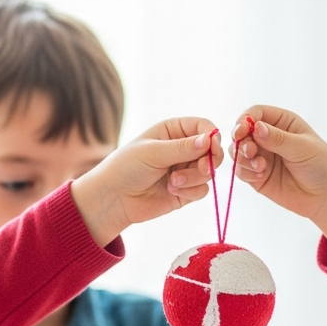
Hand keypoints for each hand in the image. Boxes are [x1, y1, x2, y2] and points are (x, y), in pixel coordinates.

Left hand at [70, 117, 222, 246]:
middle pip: (212, 150)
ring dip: (194, 178)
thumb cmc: (127, 167)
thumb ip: (183, 147)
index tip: (211, 148)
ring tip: (173, 181)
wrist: (114, 198)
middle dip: (209, 161)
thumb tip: (210, 139)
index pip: (204, 127)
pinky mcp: (186, 190)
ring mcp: (186, 170)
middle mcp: (183, 149)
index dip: (212, 137)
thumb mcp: (154, 152)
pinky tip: (172, 190)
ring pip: (209, 172)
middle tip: (202, 169)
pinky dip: (191, 191)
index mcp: (174, 130)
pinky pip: (202, 190)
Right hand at [230, 105, 326, 257]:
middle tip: (250, 151)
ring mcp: (262, 157)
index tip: (242, 130)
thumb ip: (278, 138)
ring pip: (239, 152)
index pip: (256, 113)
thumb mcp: (302, 148)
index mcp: (282, 122)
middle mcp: (269, 137)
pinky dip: (246, 173)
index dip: (245, 120)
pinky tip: (261, 176)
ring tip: (259, 167)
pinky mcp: (257, 176)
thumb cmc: (321, 166)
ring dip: (243, 158)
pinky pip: (241, 171)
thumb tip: (256, 127)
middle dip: (241, 141)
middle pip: (242, 132)